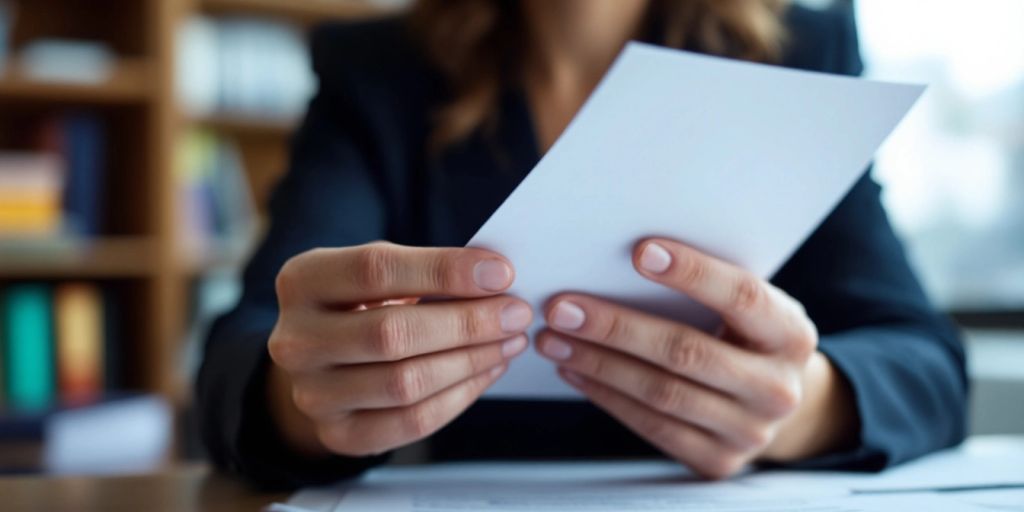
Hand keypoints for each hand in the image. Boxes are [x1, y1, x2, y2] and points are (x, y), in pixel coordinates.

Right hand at [267, 242, 531, 456]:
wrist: (321, 360)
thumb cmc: (361, 304)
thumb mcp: (377, 273)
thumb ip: (423, 270)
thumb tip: (494, 277)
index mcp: (302, 281)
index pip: (374, 270)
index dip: (444, 270)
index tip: (500, 273)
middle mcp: (295, 340)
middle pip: (392, 332)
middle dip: (467, 322)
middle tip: (514, 312)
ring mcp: (312, 394)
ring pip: (406, 382)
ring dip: (471, 360)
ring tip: (509, 340)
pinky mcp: (338, 434)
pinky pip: (412, 421)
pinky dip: (461, 395)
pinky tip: (487, 370)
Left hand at [536, 238, 855, 477]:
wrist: (773, 402)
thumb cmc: (746, 336)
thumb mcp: (747, 308)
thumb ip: (707, 285)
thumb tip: (628, 252)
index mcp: (791, 334)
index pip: (743, 296)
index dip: (693, 273)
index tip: (640, 251)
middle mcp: (777, 387)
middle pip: (687, 351)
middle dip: (617, 327)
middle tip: (563, 307)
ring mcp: (749, 431)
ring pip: (661, 393)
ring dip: (598, 363)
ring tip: (555, 338)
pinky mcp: (718, 460)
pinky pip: (652, 426)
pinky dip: (606, 395)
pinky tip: (575, 369)